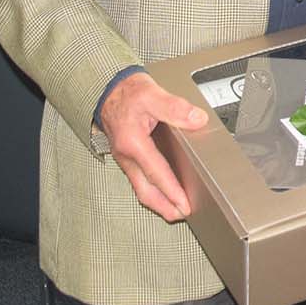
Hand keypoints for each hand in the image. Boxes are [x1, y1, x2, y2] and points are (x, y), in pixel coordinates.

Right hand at [99, 72, 208, 222]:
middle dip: (163, 206)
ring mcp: (125, 158)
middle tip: (181, 214)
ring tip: (174, 210)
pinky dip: (151, 190)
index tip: (184, 204)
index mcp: (133, 142)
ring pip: (140, 187)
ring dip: (157, 202)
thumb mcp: (152, 94)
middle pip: (144, 190)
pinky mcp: (127, 156)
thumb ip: (175, 107)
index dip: (171, 191)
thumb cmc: (128, 93)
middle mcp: (126, 154)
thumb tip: (196, 119)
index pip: (156, 173)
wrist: (109, 89)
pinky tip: (161, 191)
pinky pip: (139, 179)